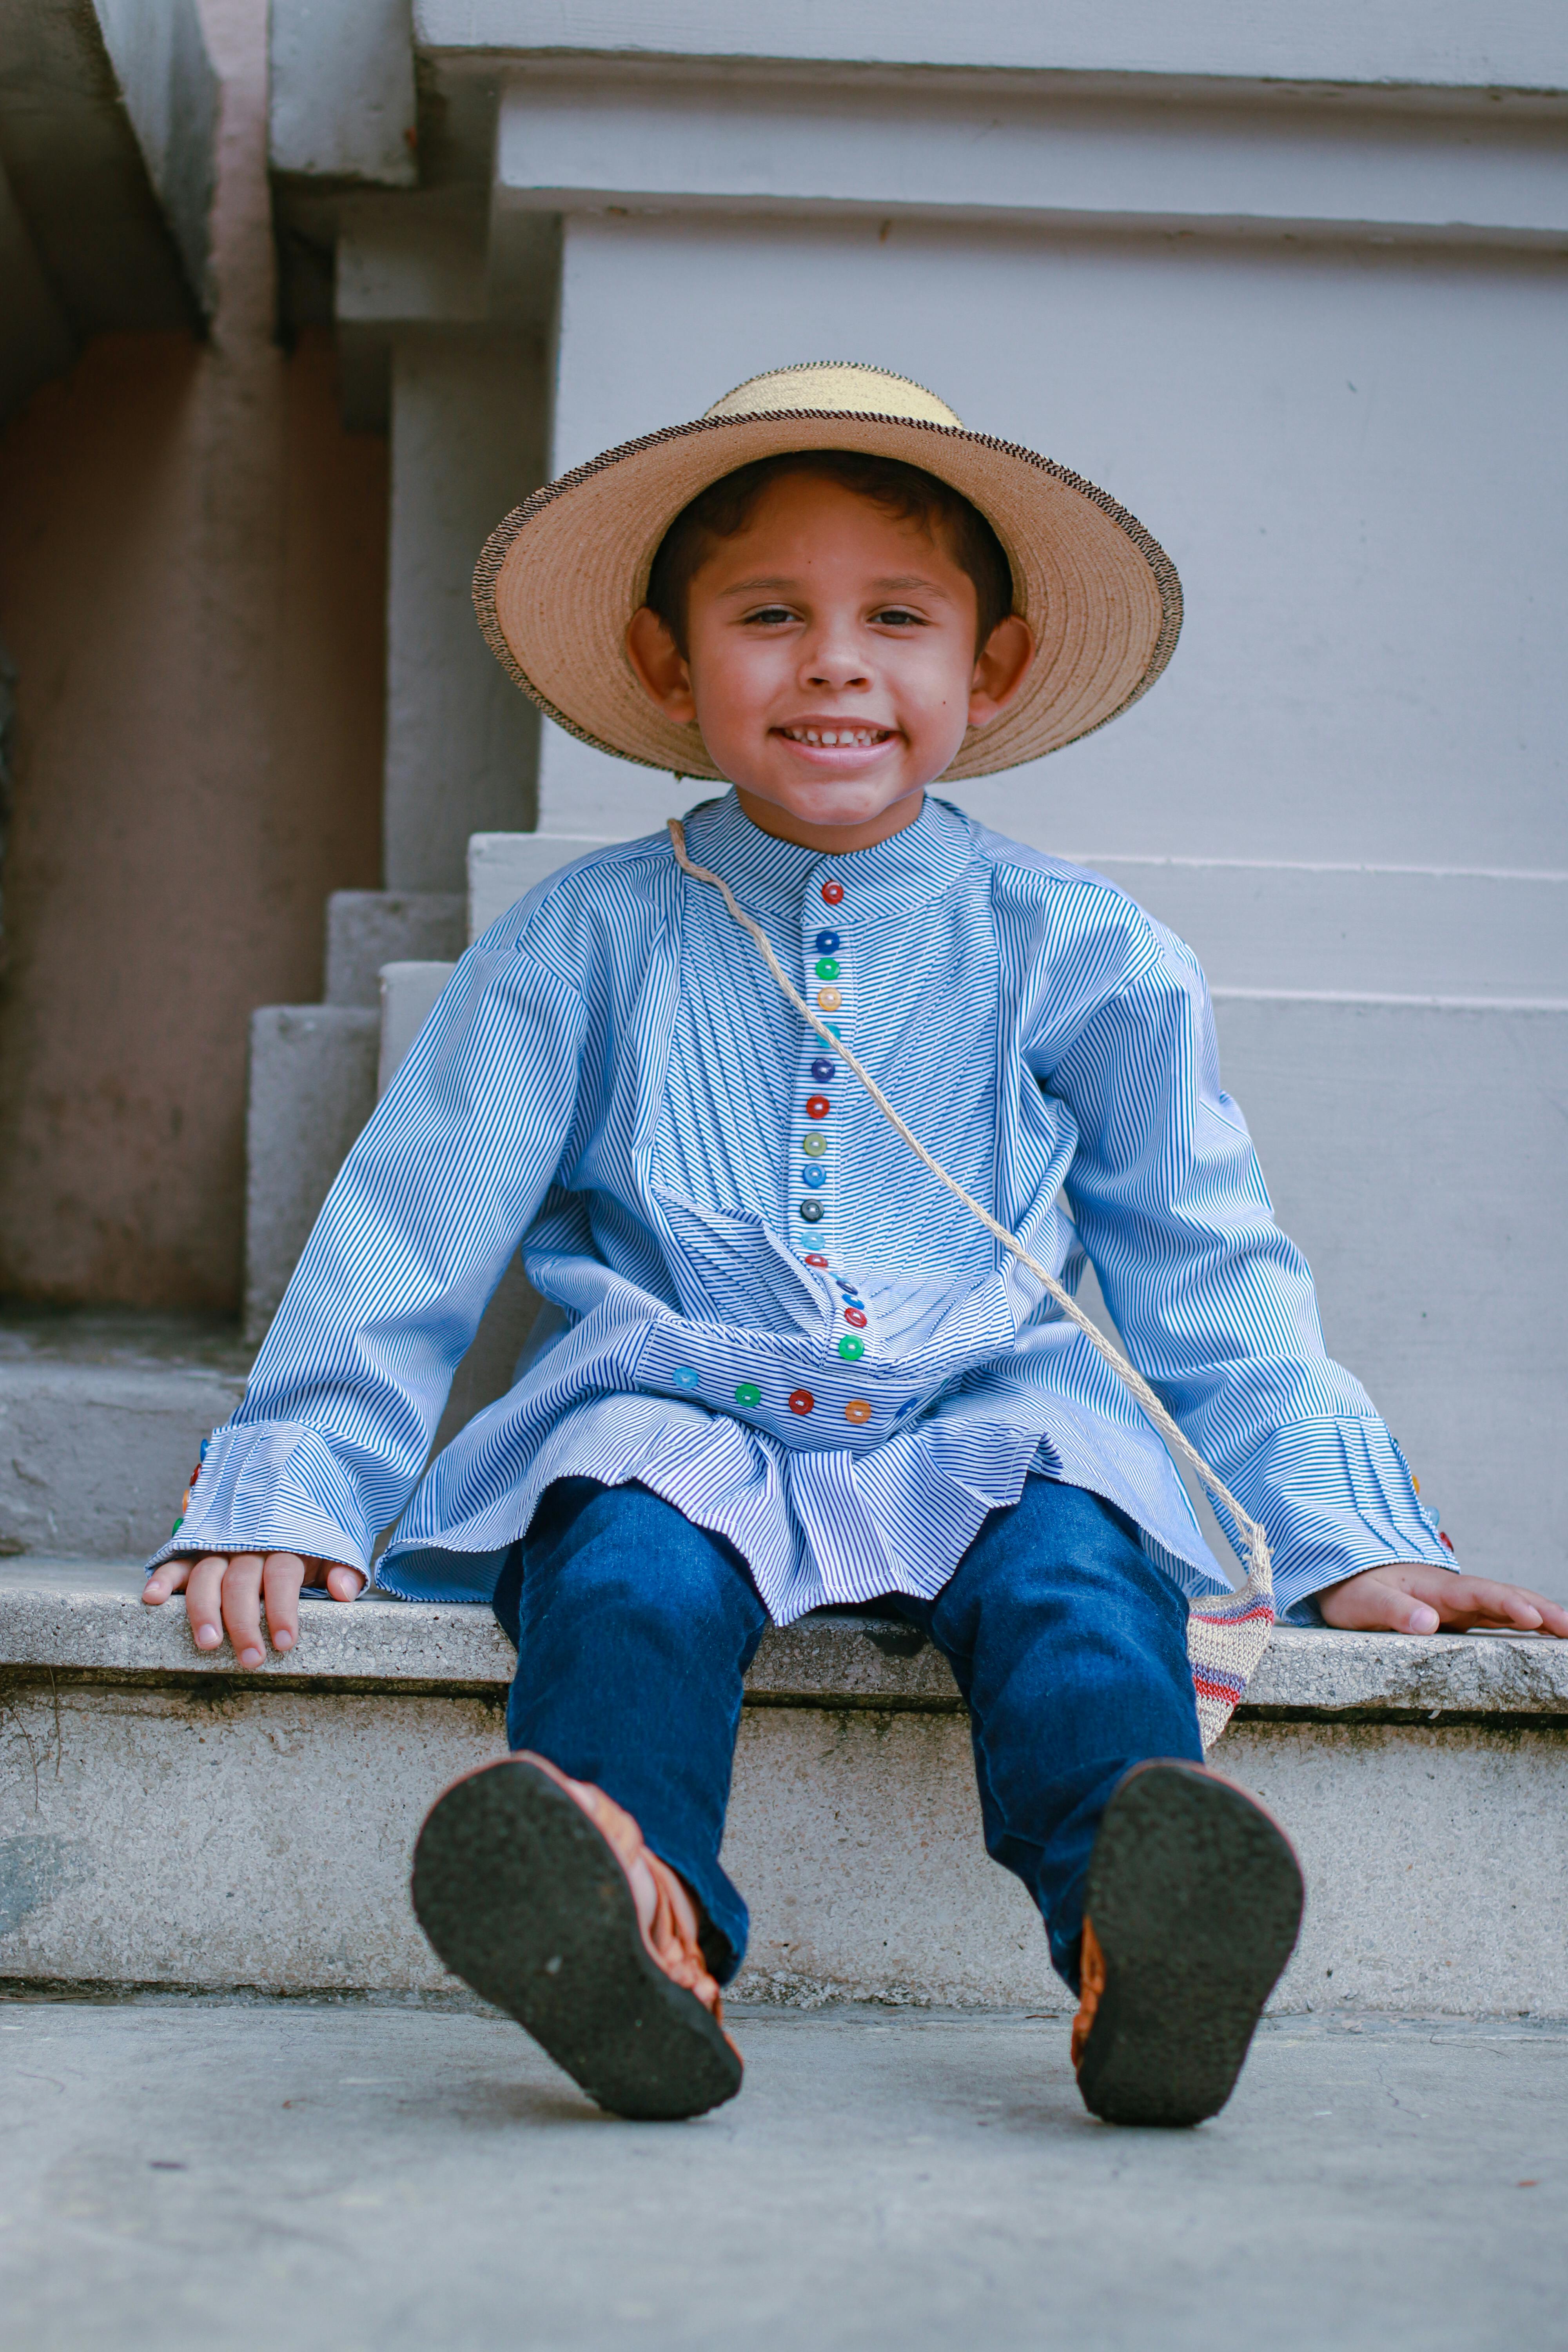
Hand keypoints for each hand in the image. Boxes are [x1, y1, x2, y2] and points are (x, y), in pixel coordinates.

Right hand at [142, 1552, 365, 1665]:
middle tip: (251, 1659)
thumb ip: (339, 1571)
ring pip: (207, 1576)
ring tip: (207, 1643)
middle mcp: (249, 1547)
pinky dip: (162, 1577)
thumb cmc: (308, 1547)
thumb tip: (344, 1592)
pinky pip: (177, 1563)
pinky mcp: (196, 1553)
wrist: (286, 1506)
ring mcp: (219, 1549)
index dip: (283, 1610)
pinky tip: (151, 1598)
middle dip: (245, 1623)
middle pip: (242, 1583)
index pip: (281, 1577)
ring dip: (204, 1609)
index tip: (285, 1644)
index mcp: (284, 1547)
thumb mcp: (330, 1554)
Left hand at [1318, 1561, 1567, 1637]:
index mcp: (1433, 1587)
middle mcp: (1452, 1593)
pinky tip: (1539, 1632)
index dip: (1507, 1604)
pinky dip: (1520, 1621)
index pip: (1478, 1594)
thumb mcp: (1362, 1603)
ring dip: (1538, 1615)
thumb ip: (1392, 1612)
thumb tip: (1427, 1622)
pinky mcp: (1454, 1614)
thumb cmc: (1350, 1590)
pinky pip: (1493, 1616)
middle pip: (1503, 1597)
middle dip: (1540, 1609)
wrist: (1340, 1576)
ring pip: (1505, 1605)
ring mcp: (1456, 1603)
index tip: (1534, 1617)